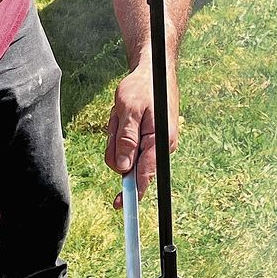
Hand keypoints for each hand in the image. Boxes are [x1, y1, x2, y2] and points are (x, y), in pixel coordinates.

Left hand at [104, 62, 178, 200]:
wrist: (153, 72)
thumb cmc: (143, 88)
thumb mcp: (129, 110)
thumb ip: (126, 140)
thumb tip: (122, 168)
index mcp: (160, 142)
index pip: (144, 175)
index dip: (131, 192)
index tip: (120, 205)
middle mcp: (159, 147)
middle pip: (127, 163)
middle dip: (116, 144)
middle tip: (119, 118)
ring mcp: (152, 143)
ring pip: (123, 153)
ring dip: (117, 135)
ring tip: (122, 114)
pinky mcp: (146, 139)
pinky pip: (126, 144)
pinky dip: (120, 131)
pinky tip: (124, 115)